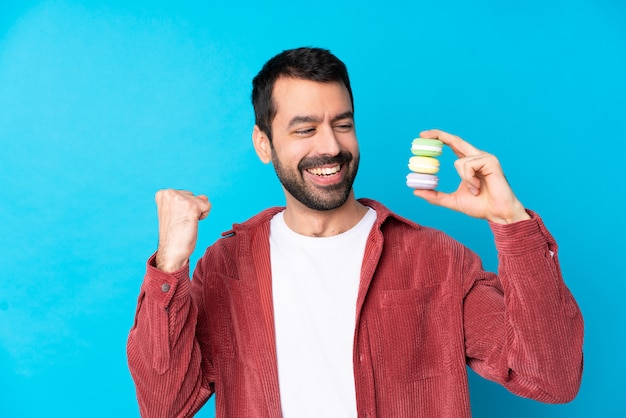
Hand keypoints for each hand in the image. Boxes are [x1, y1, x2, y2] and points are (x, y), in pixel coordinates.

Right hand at [154, 189, 211, 271]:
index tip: (176, 219)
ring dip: (197, 214)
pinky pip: (207, 206)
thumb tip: (204, 197)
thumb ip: (190, 200)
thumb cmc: (174, 234)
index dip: (185, 209)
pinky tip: (191, 224)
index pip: (186, 195)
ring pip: (202, 201)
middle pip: (194, 196)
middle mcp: (169, 193)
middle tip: (181, 223)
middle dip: (192, 210)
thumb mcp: (178, 211)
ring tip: (185, 224)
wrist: (170, 252)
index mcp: (163, 194)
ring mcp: (180, 199)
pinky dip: (203, 216)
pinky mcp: (191, 206)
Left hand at [412, 129, 530, 223]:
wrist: (498, 214)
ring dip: (464, 179)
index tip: (424, 136)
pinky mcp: (491, 161)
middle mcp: (476, 157)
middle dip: (438, 135)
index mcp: (469, 163)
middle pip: (455, 140)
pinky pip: (469, 166)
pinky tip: (478, 188)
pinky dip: (470, 179)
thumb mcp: (452, 200)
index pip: (452, 145)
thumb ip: (435, 196)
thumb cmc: (480, 206)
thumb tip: (416, 191)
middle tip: (422, 135)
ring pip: (459, 162)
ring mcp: (485, 158)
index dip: (439, 137)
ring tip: (474, 190)